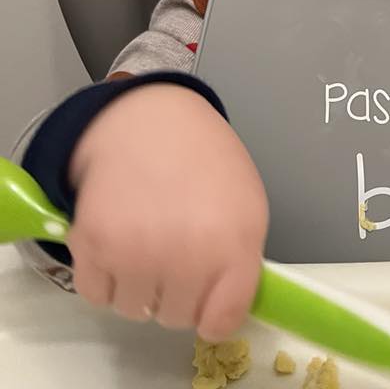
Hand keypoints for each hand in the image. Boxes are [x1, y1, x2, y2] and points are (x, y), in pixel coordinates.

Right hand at [67, 84, 267, 341]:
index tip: (208, 301)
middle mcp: (187, 255)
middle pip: (176, 317)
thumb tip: (224, 306)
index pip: (224, 319)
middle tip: (174, 249)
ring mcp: (138, 252)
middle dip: (175, 291)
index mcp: (235, 242)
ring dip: (138, 285)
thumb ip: (240, 261)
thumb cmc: (204, 157)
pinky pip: (97, 294)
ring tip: (146, 238)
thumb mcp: (247, 203)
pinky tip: (118, 238)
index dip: (214, 313)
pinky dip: (103, 275)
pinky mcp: (95, 244)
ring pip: (135, 310)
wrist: (149, 118)